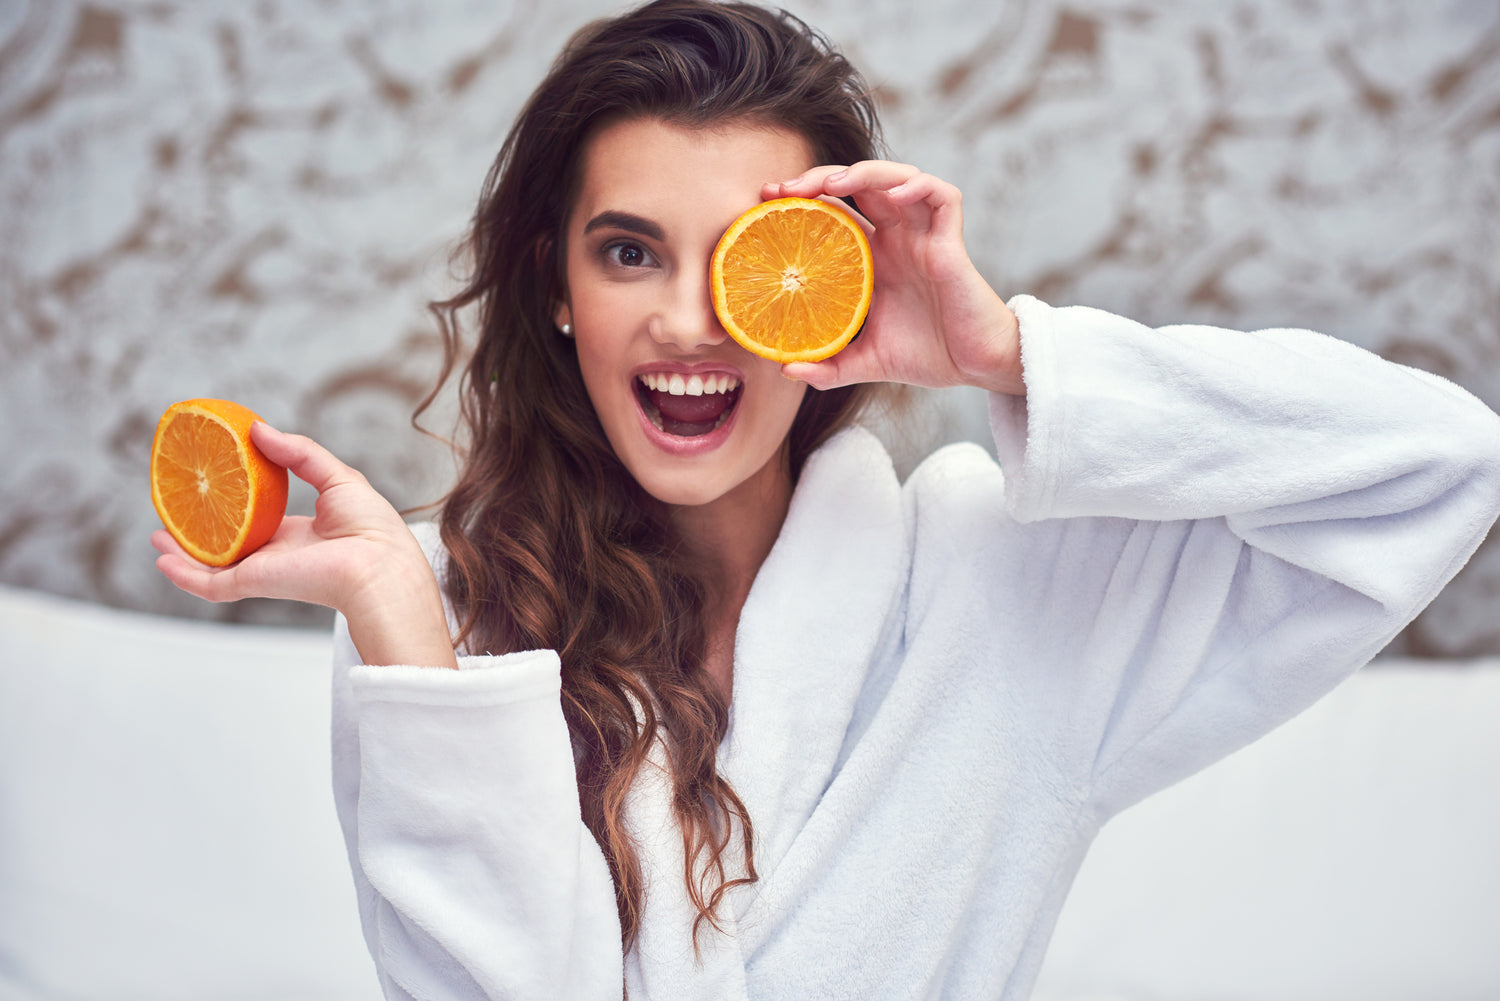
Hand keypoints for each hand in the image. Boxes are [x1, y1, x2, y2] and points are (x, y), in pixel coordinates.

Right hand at [152, 422, 455, 667]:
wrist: (377, 563)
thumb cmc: (371, 526)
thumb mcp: (337, 476)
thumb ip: (298, 453)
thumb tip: (259, 429)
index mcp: (300, 535)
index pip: (261, 523)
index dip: (237, 506)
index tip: (215, 487)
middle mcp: (278, 555)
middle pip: (230, 546)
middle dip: (201, 533)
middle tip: (177, 512)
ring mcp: (263, 570)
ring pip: (212, 566)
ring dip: (183, 553)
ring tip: (158, 534)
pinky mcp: (254, 583)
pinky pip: (209, 583)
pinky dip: (183, 575)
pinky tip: (162, 559)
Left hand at [765, 162, 1022, 394]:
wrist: (975, 368)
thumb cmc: (929, 357)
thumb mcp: (866, 362)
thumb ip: (828, 367)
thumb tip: (785, 370)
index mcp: (874, 257)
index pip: (835, 210)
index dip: (803, 199)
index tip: (765, 202)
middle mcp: (897, 237)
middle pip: (857, 185)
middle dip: (820, 177)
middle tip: (782, 188)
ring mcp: (924, 234)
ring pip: (896, 178)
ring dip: (863, 172)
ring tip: (830, 184)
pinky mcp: (951, 240)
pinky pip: (941, 195)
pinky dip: (917, 186)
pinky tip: (892, 196)